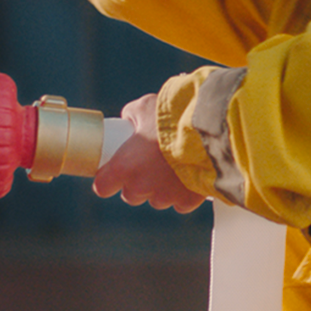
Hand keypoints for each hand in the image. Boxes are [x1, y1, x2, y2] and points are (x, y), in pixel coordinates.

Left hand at [94, 93, 205, 213]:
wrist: (208, 129)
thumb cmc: (172, 116)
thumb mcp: (145, 106)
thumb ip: (132, 116)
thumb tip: (130, 120)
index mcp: (123, 167)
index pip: (102, 187)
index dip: (107, 180)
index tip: (113, 172)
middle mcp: (140, 187)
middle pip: (131, 195)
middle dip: (137, 183)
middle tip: (149, 164)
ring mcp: (164, 197)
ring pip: (157, 199)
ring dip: (161, 188)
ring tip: (173, 166)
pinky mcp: (187, 201)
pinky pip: (180, 203)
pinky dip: (183, 194)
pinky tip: (189, 176)